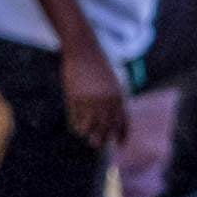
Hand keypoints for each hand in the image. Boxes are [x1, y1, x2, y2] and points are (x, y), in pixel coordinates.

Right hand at [57, 36, 127, 154]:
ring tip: (87, 137)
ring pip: (90, 126)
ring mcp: (89, 100)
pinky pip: (75, 117)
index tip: (120, 144)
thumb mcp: (113, 83)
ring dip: (88, 134)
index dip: (121, 135)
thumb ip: (114, 101)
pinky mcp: (74, 97)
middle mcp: (105, 101)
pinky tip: (76, 128)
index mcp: (118, 97)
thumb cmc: (99, 68)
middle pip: (106, 128)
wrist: (84, 52)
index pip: (122, 122)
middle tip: (99, 144)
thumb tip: (112, 120)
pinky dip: (76, 125)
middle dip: (103, 138)